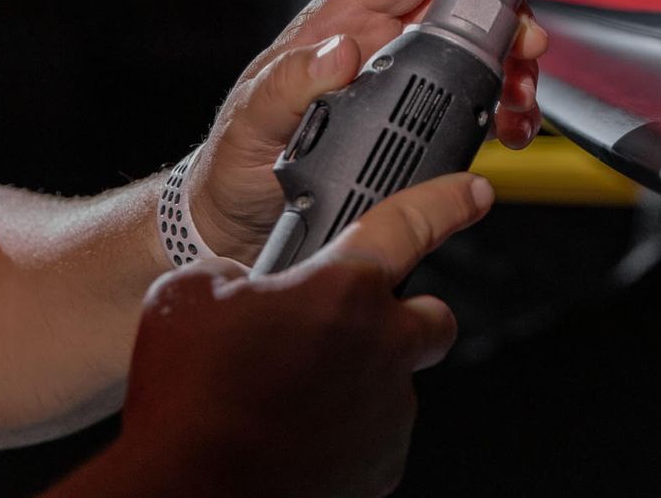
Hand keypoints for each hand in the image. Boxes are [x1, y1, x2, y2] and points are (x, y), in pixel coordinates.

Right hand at [69, 173, 493, 497]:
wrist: (187, 491)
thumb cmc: (188, 400)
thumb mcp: (188, 298)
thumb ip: (235, 276)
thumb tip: (241, 288)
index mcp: (346, 290)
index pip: (412, 224)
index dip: (446, 201)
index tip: (473, 193)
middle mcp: (384, 347)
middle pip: (432, 315)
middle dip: (404, 312)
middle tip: (354, 322)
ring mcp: (388, 413)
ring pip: (396, 380)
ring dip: (360, 377)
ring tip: (293, 391)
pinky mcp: (380, 467)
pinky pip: (376, 434)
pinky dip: (346, 429)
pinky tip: (295, 432)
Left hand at [190, 0, 549, 261]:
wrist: (236, 222)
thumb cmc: (235, 165)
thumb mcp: (252, 124)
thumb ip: (288, 85)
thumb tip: (338, 50)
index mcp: (341, 23)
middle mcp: (376, 40)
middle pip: (460, 1)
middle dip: (506, 18)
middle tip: (527, 49)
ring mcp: (399, 75)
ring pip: (477, 48)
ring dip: (511, 68)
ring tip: (520, 102)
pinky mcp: (414, 113)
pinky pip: (472, 94)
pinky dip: (502, 106)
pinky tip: (510, 126)